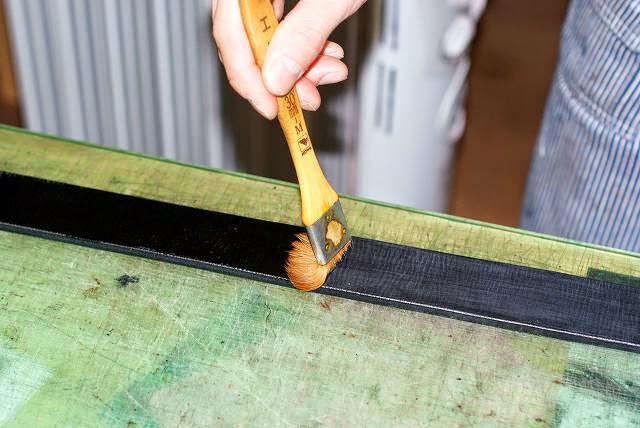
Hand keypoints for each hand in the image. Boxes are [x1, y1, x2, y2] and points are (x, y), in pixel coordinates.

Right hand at [212, 0, 365, 118]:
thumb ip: (304, 34)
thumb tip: (277, 78)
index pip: (229, 29)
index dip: (247, 76)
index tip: (270, 106)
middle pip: (247, 37)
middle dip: (281, 75)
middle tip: (305, 98)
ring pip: (268, 36)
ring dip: (299, 64)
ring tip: (329, 73)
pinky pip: (284, 24)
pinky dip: (306, 46)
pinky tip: (327, 55)